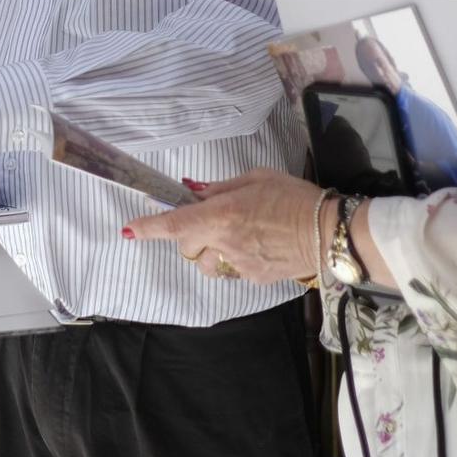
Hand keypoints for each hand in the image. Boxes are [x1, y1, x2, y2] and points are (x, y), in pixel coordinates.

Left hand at [122, 167, 324, 284]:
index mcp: (221, 215)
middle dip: (190, 232)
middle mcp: (224, 243)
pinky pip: (230, 270)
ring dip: (210, 250)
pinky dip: (234, 258)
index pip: (174, 224)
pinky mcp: (253, 278)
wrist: (328, 231)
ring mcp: (238, 264)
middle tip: (213, 217)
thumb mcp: (255, 179)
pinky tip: (256, 245)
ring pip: (206, 262)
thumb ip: (220, 189)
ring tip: (236, 234)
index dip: (147, 227)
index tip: (129, 229)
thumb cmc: (293, 196)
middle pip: (187, 244)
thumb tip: (192, 192)